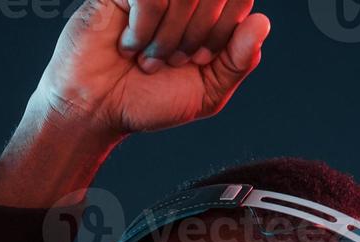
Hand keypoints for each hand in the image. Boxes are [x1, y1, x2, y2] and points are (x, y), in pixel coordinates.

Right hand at [36, 0, 269, 136]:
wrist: (97, 111)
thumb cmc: (147, 101)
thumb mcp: (206, 92)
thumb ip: (239, 61)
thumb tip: (261, 23)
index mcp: (209, 14)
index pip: (239, 0)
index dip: (224, 32)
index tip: (201, 59)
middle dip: (197, 37)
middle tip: (173, 61)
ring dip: (168, 38)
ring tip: (149, 59)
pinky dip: (143, 30)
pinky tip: (129, 45)